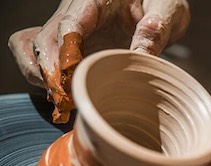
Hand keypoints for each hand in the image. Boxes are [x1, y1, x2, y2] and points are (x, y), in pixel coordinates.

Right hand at [8, 0, 189, 122]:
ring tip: (65, 102)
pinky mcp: (70, 41)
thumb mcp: (165, 10)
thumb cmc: (159, 3)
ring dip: (45, 77)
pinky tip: (64, 94)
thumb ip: (155, 30)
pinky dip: (46, 76)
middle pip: (46, 40)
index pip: (70, 25)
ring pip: (37, 49)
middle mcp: (75, 11)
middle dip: (51, 73)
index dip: (65, 55)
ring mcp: (69, 26)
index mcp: (95, 0)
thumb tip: (142, 52)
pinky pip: (42, 55)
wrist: (155, 5)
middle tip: (67, 101)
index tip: (69, 79)